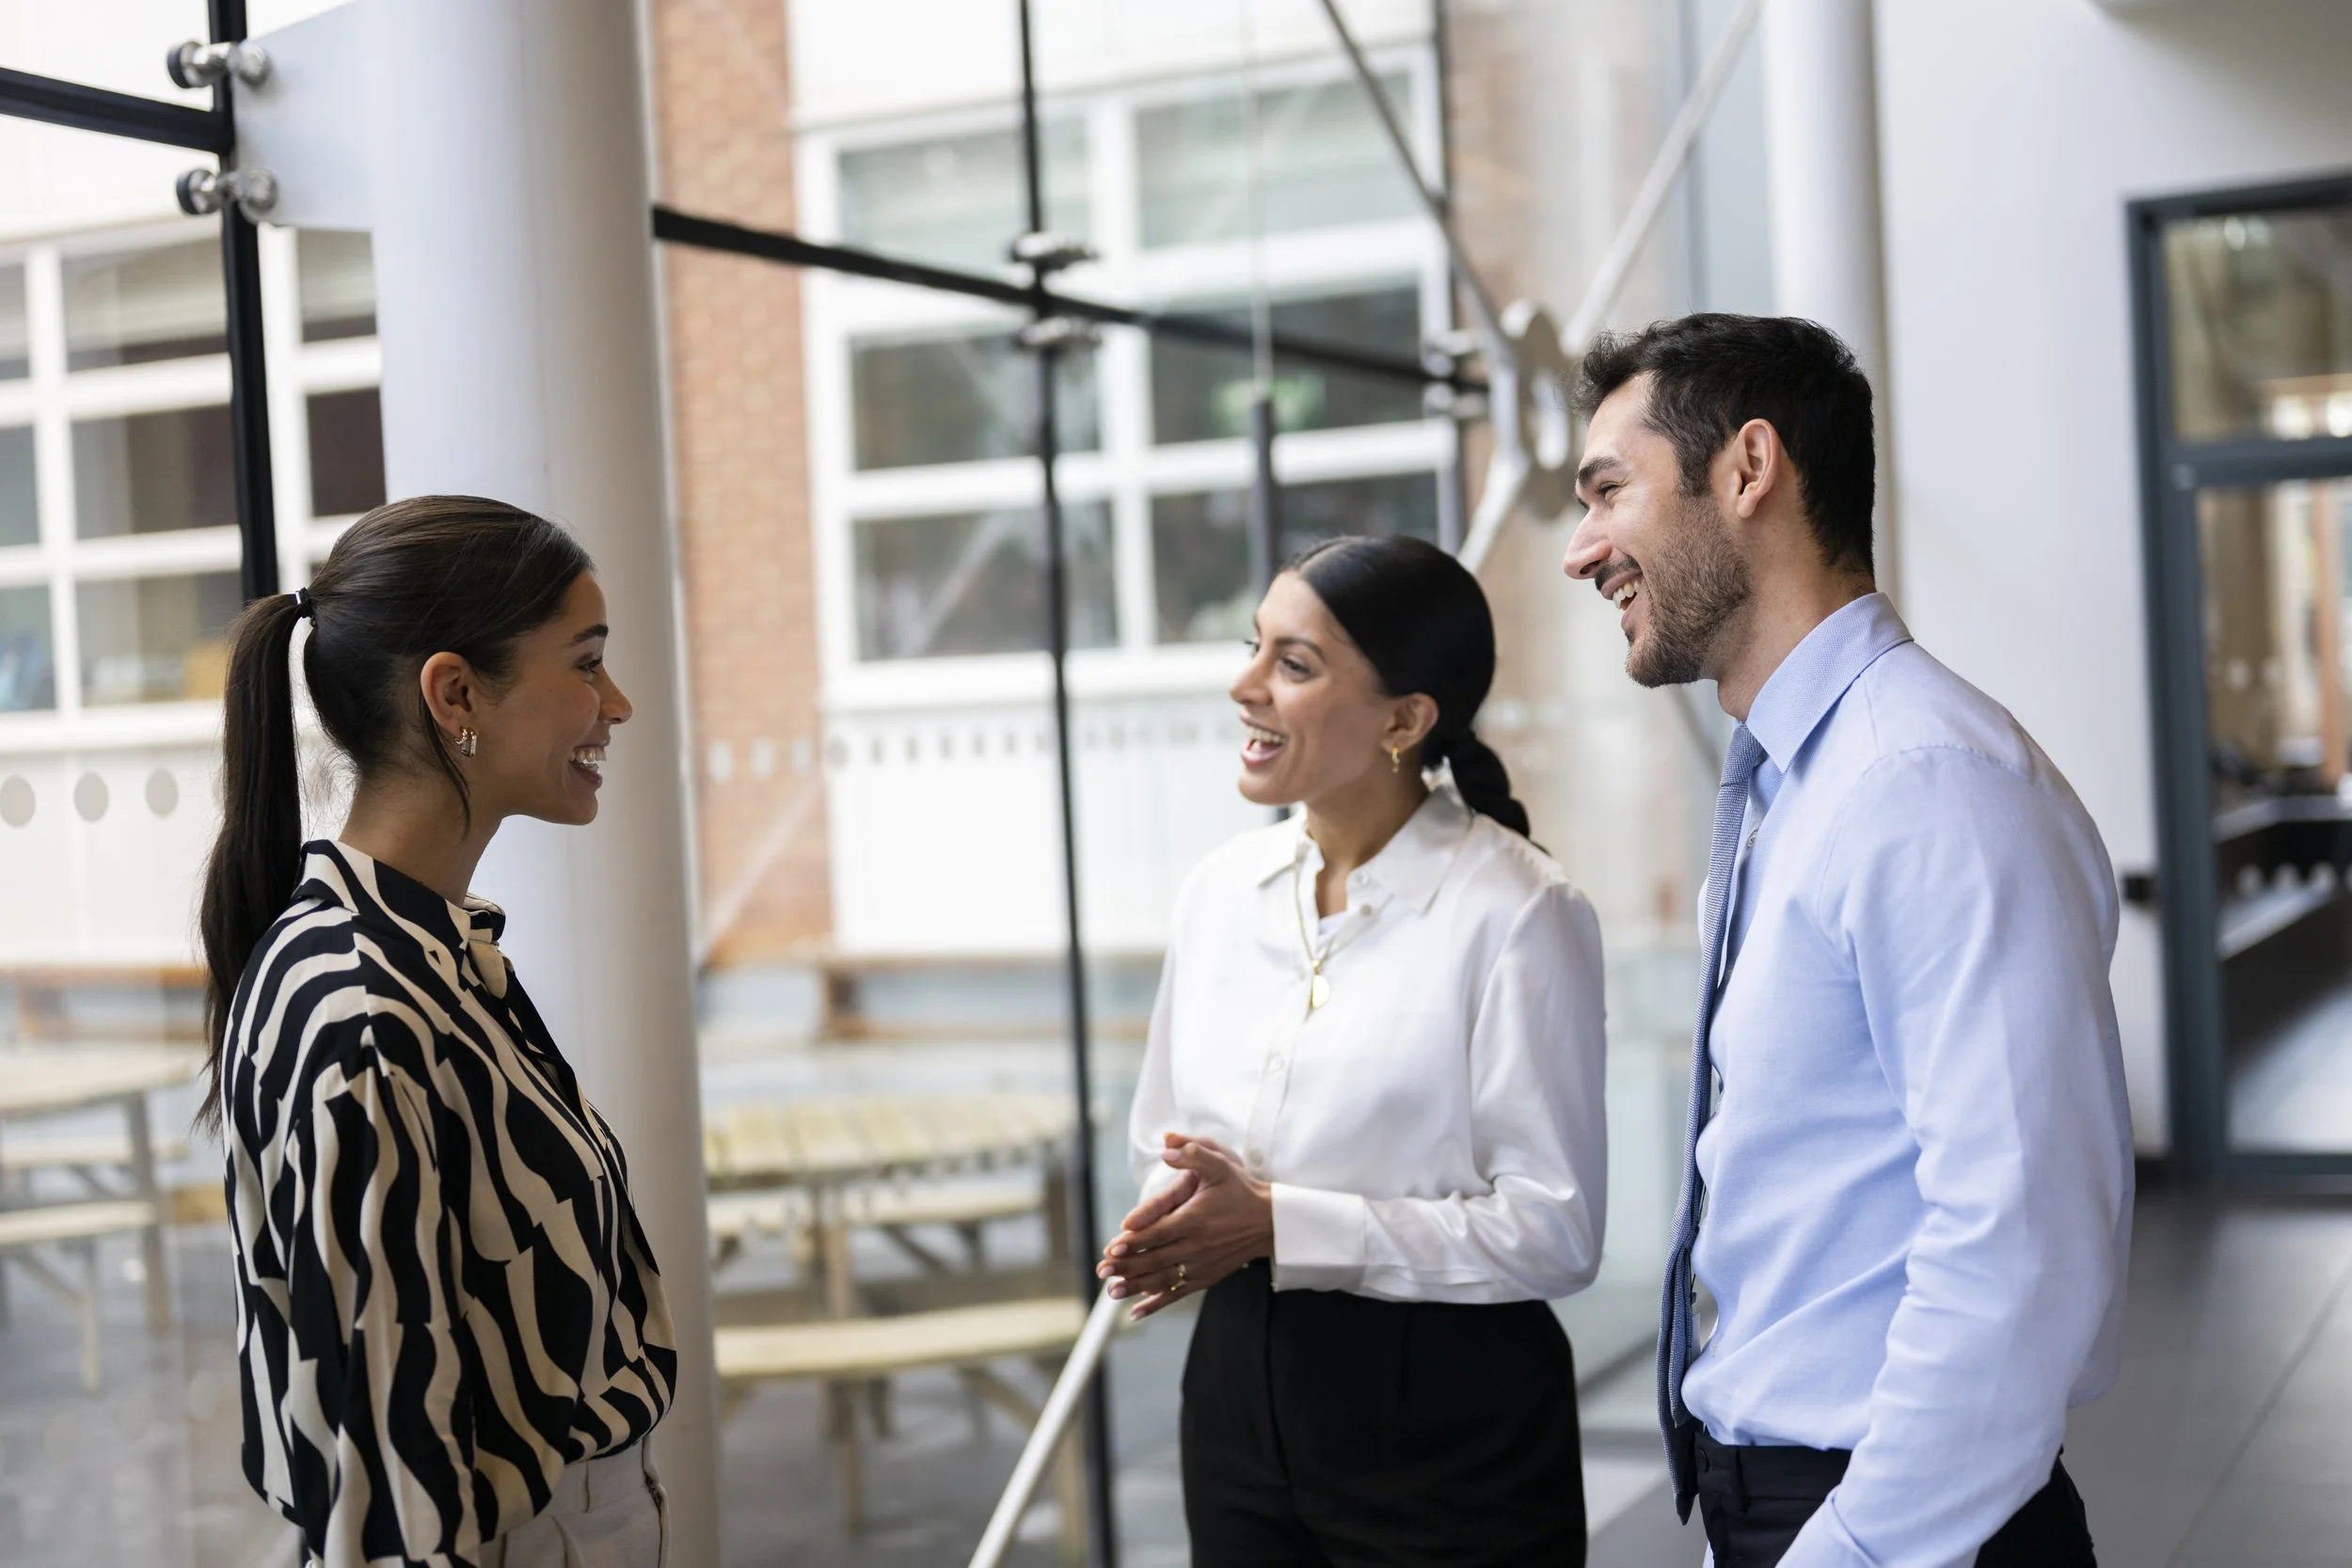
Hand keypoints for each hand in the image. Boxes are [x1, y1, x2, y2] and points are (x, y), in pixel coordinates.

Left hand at [1095, 1134, 1272, 1321]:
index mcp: (1194, 1219)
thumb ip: (1193, 1153)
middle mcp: (1196, 1246)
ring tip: (1111, 1291)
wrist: (1269, 1221)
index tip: (1111, 1247)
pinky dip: (1156, 1303)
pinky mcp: (1206, 1277)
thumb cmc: (1241, 1190)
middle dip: (1126, 1266)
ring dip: (1135, 1286)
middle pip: (1155, 1259)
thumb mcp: (1220, 1165)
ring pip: (1162, 1279)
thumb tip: (1166, 1147)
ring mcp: (1200, 1265)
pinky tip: (1136, 1311)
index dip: (1134, 1241)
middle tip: (1102, 1270)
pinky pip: (1177, 1293)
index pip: (1158, 1232)